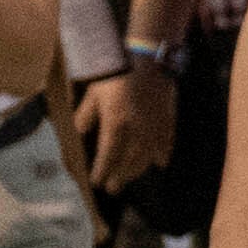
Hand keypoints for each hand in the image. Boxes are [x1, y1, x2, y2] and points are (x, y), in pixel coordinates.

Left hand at [74, 67, 174, 189]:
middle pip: (128, 161)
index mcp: (116, 124)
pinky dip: (163, 154)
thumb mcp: (93, 92)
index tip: (95, 182)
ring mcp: (155, 127)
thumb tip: (80, 131)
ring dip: (138, 170)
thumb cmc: (115, 72)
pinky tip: (160, 163)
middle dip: (120, 176)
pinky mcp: (168, 119)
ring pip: (148, 156)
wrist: (147, 58)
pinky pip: (166, 143)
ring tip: (131, 177)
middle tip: (113, 189)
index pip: (107, 155)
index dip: (101, 171)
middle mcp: (137, 131)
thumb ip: (86, 114)